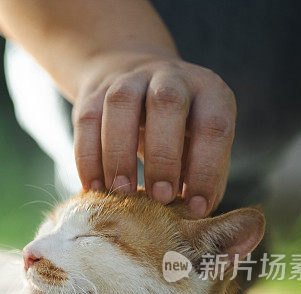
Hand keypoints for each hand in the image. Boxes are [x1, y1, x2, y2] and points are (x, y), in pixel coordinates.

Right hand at [73, 49, 235, 216]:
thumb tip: (196, 212)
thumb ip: (203, 174)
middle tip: (160, 198)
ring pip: (120, 105)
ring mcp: (129, 79)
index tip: (195, 208)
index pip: (213, 126)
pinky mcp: (94, 93)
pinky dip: (88, 158)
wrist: (131, 74)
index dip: (206, 169)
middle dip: (163, 155)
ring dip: (120, 154)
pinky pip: (87, 121)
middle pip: (167, 103)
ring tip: (122, 193)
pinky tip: (94, 187)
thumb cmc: (177, 127)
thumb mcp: (198, 141)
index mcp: (208, 90)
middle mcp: (170, 77)